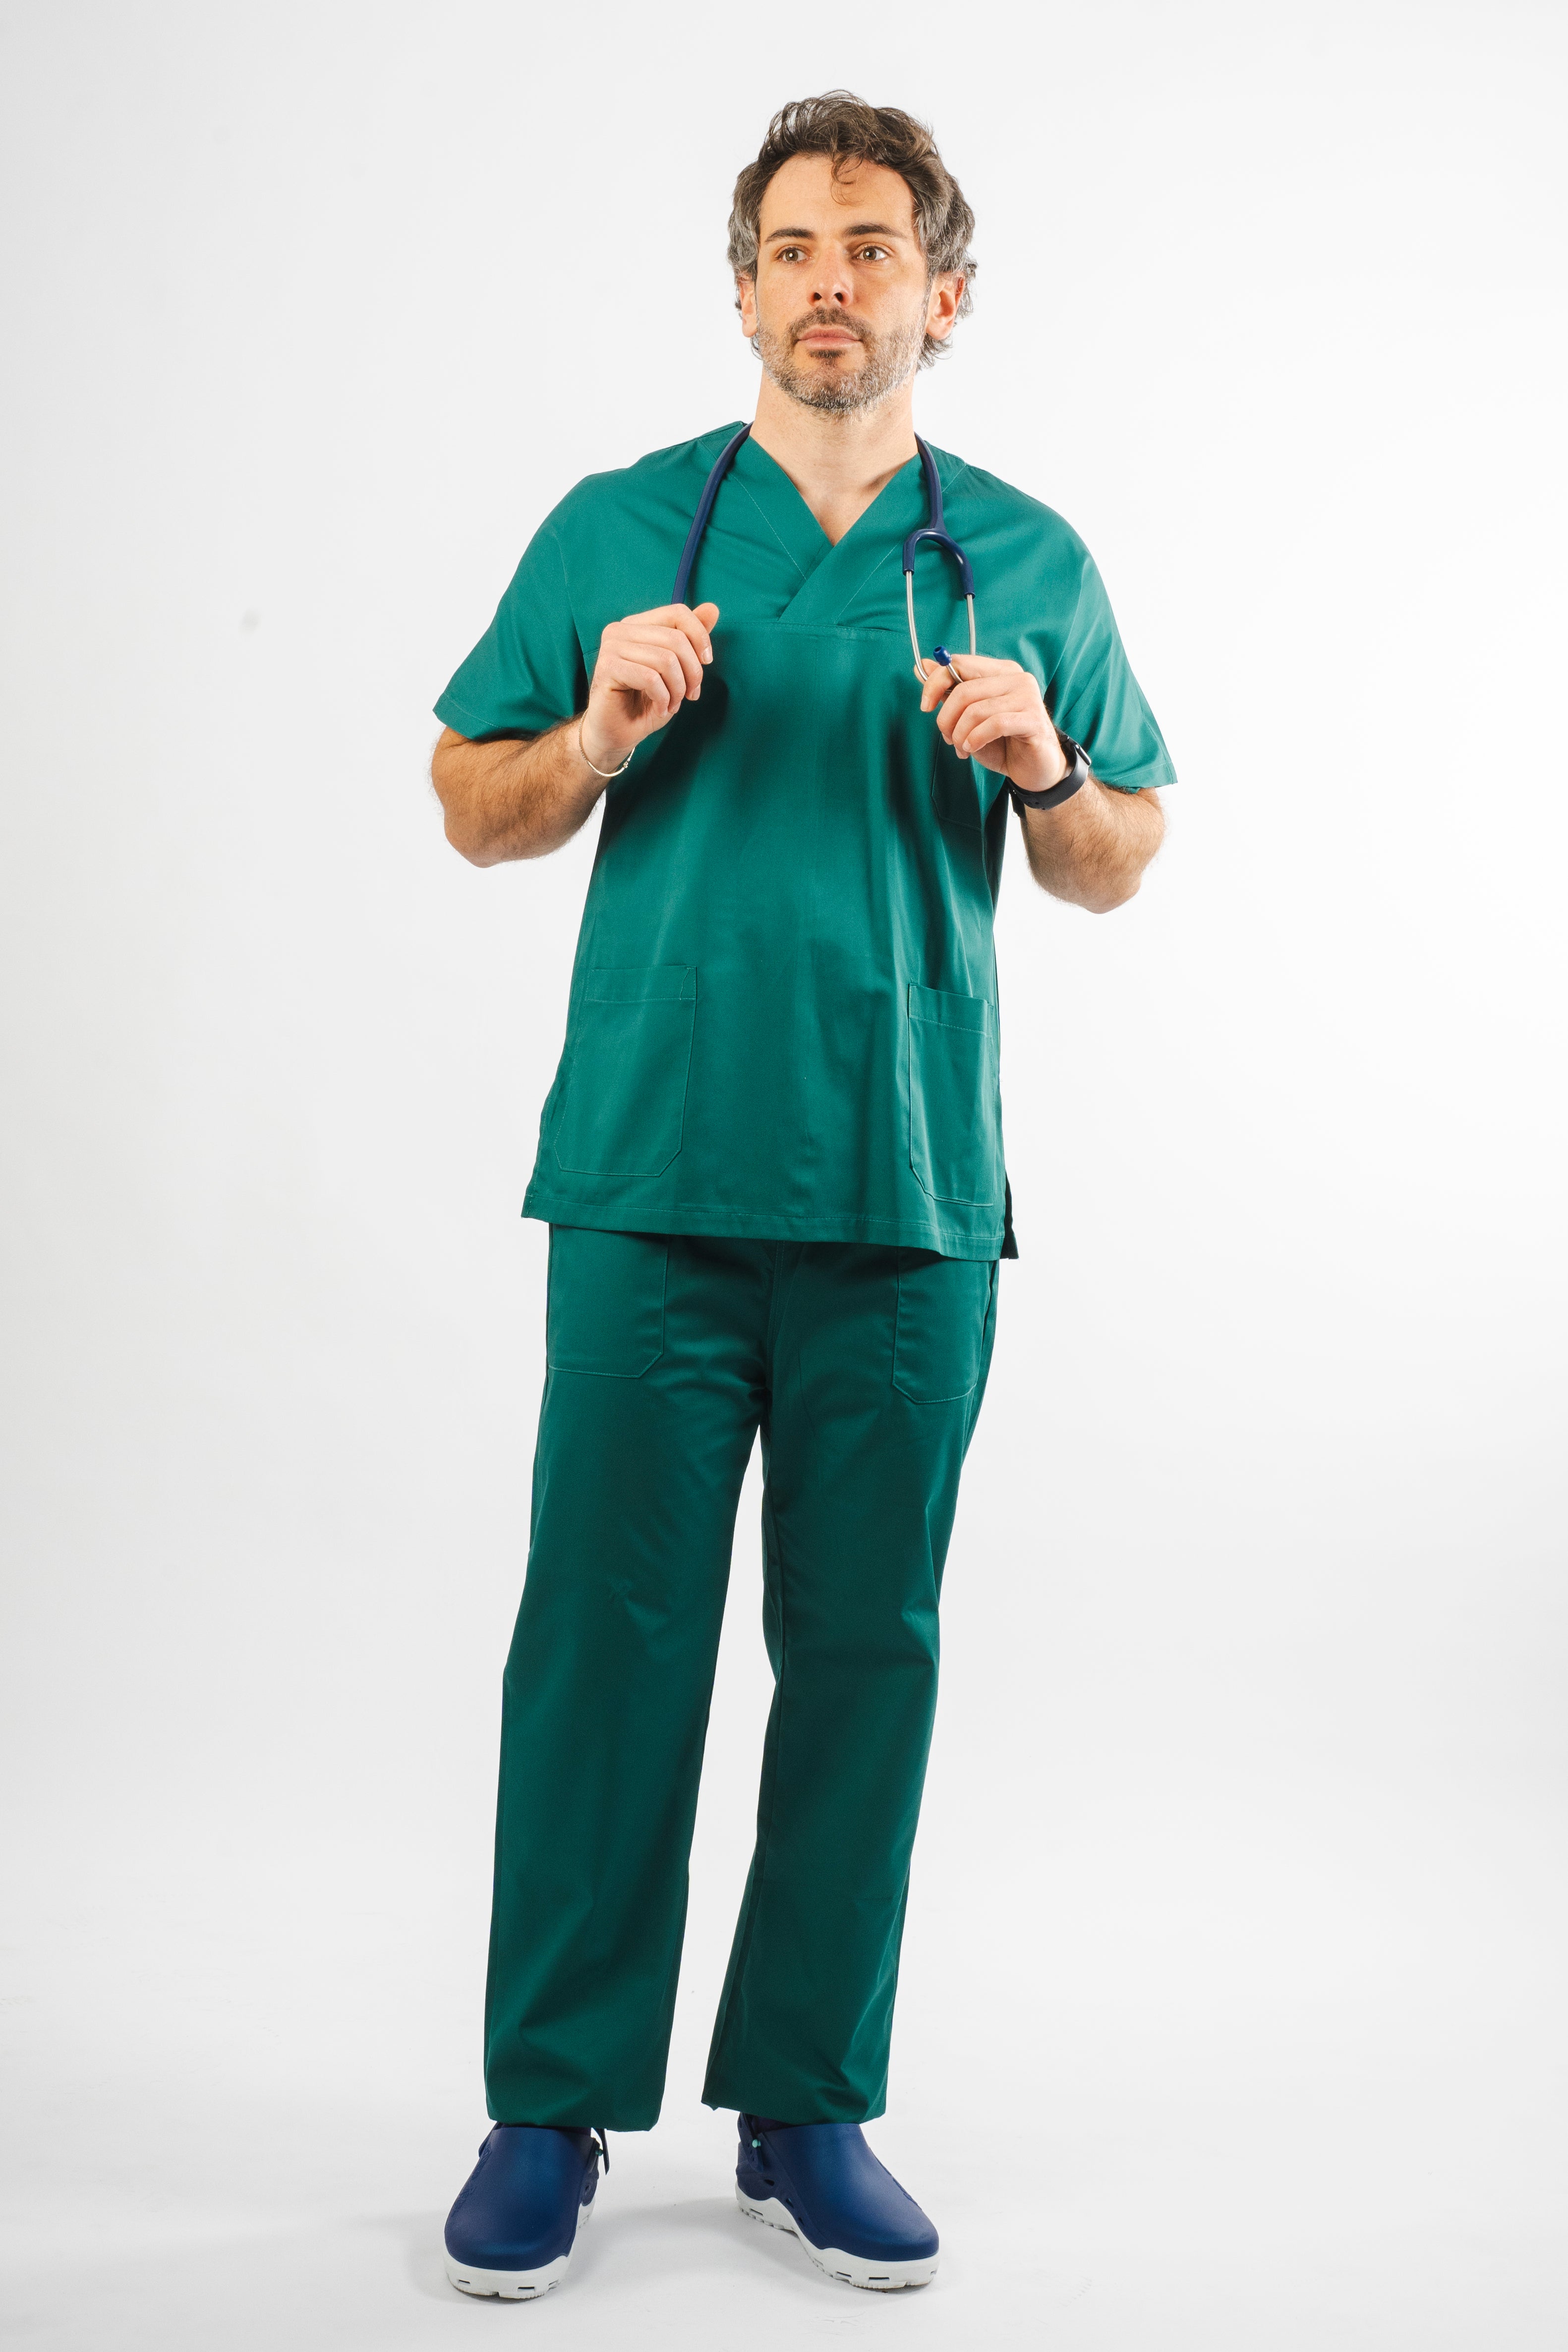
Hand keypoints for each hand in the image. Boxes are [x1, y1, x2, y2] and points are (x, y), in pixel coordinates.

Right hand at [578, 601, 719, 772]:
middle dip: (692, 672)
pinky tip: (660, 708)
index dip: (700, 637)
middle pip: (676, 639)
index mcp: (638, 624)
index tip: (707, 662)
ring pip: (666, 660)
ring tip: (673, 704)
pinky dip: (663, 699)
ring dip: (678, 690)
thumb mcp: (677, 669)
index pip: (678, 613)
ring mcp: (611, 647)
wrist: (617, 733)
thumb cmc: (646, 701)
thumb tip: (713, 608)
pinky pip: (650, 678)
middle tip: (690, 695)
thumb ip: (691, 638)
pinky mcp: (607, 668)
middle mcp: (621, 629)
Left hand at [919, 654, 1067, 794]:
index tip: (925, 706)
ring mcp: (1028, 697)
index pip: (960, 663)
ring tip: (962, 748)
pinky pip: (995, 724)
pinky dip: (976, 739)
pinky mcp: (1034, 719)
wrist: (1035, 769)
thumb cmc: (1002, 742)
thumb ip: (949, 691)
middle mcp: (1016, 678)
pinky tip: (973, 748)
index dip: (935, 683)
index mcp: (1000, 671)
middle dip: (946, 719)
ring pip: (976, 710)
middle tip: (947, 738)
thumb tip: (922, 665)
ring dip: (960, 735)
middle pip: (964, 690)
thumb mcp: (969, 717)